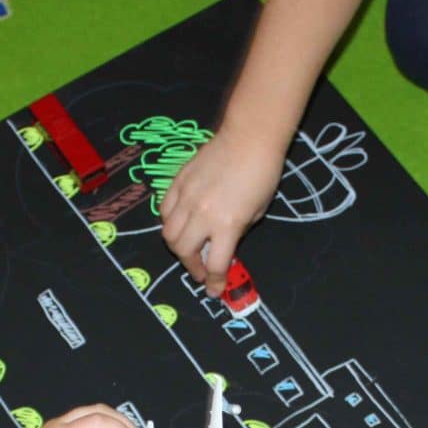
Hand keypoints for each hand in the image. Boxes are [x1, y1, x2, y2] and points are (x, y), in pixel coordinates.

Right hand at [159, 126, 283, 293]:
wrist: (249, 137)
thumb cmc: (262, 174)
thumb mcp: (257, 212)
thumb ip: (237, 232)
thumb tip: (224, 245)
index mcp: (227, 225)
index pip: (215, 265)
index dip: (215, 283)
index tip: (214, 290)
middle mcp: (203, 214)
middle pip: (184, 252)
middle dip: (192, 267)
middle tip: (201, 270)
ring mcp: (187, 198)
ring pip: (169, 233)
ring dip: (178, 247)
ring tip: (189, 248)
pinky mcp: (178, 182)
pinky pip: (165, 210)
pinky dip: (170, 222)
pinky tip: (181, 223)